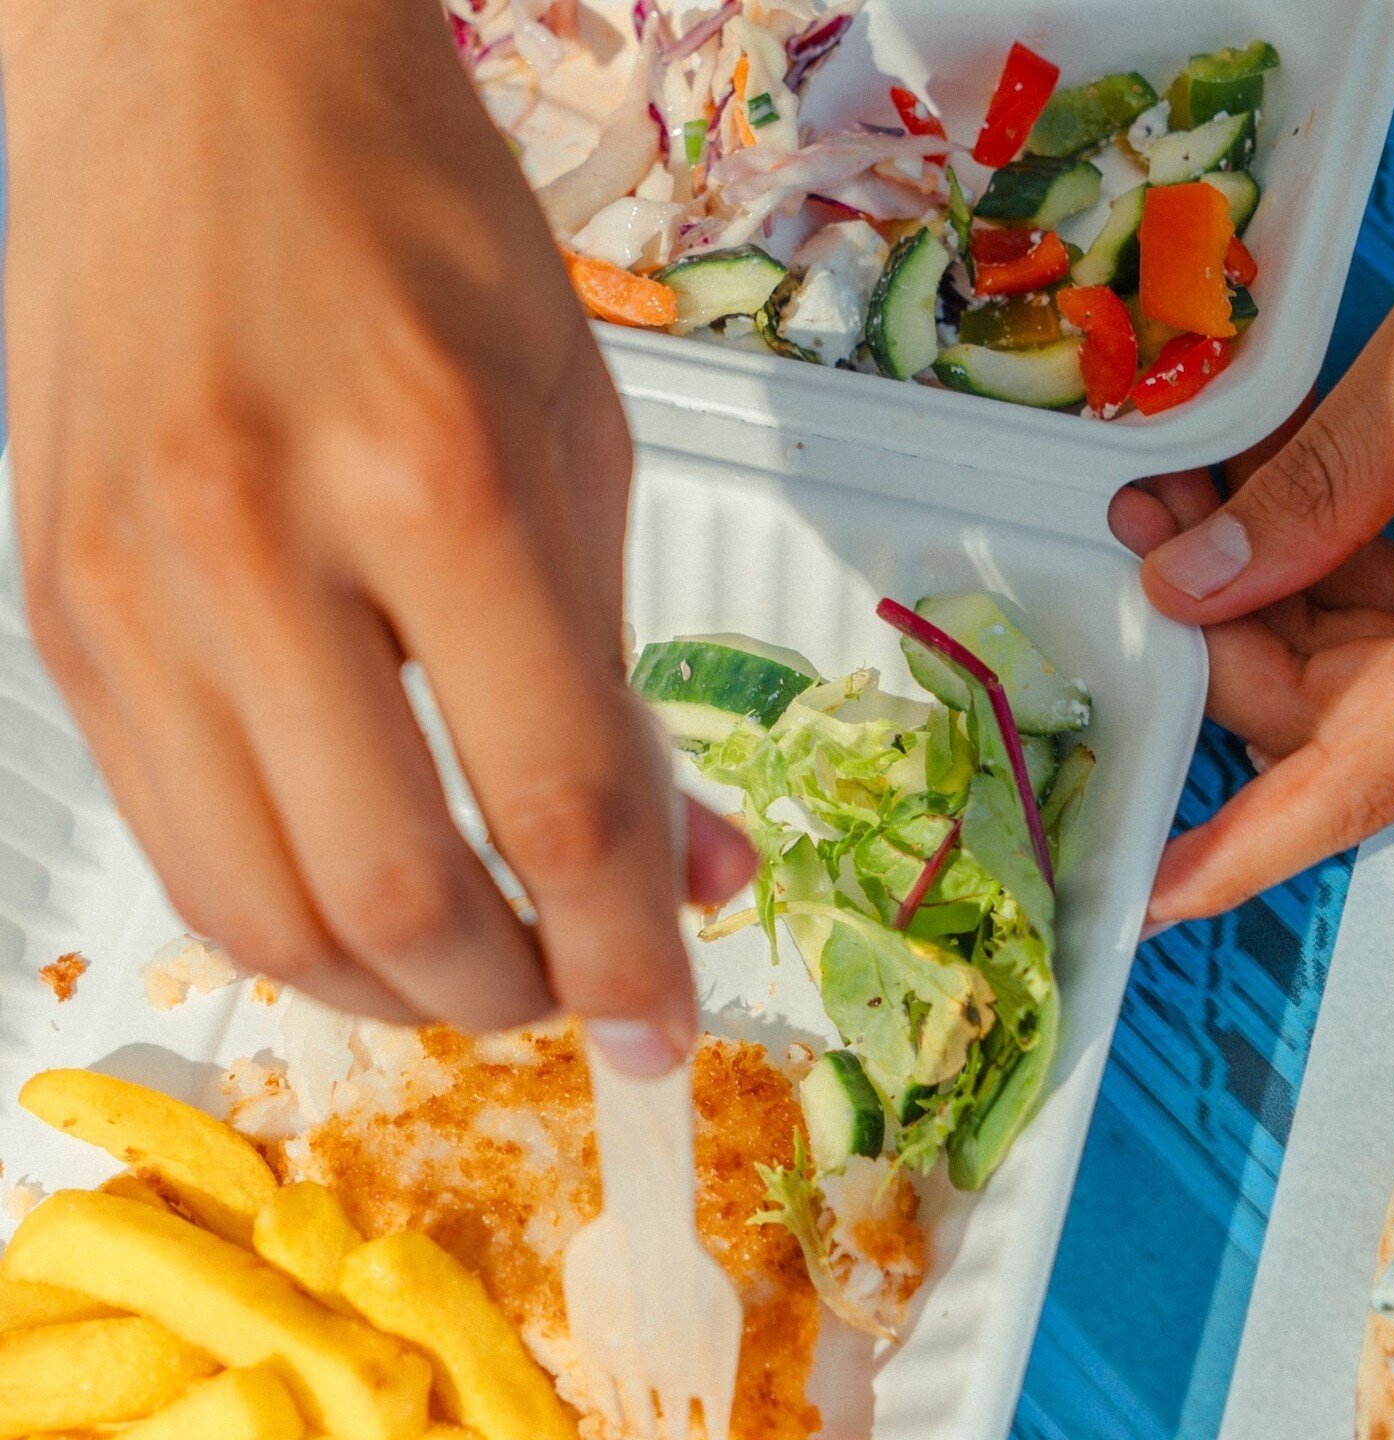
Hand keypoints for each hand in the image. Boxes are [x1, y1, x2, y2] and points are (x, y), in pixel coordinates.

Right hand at [2, 0, 751, 1068]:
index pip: (555, 800)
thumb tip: (683, 865)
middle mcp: (259, 546)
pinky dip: (292, 916)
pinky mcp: (57, 620)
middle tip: (575, 989)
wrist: (202, 84)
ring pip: (264, 912)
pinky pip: (178, 843)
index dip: (628, 952)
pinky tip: (366, 897)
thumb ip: (621, 677)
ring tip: (478, 963)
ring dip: (393, 987)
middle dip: (510, 993)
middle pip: (396, 898)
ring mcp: (130, 592)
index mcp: (437, 478)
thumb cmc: (418, 229)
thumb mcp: (578, 443)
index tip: (663, 1031)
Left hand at [1110, 268, 1393, 926]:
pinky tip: (1257, 468)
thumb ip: (1328, 479)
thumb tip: (1192, 581)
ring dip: (1241, 568)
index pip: (1351, 784)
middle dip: (1207, 620)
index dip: (1238, 852)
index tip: (1145, 895)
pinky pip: (1372, 594)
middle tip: (1142, 521)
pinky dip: (1305, 540)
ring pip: (1329, 646)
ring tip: (1178, 476)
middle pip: (1310, 701)